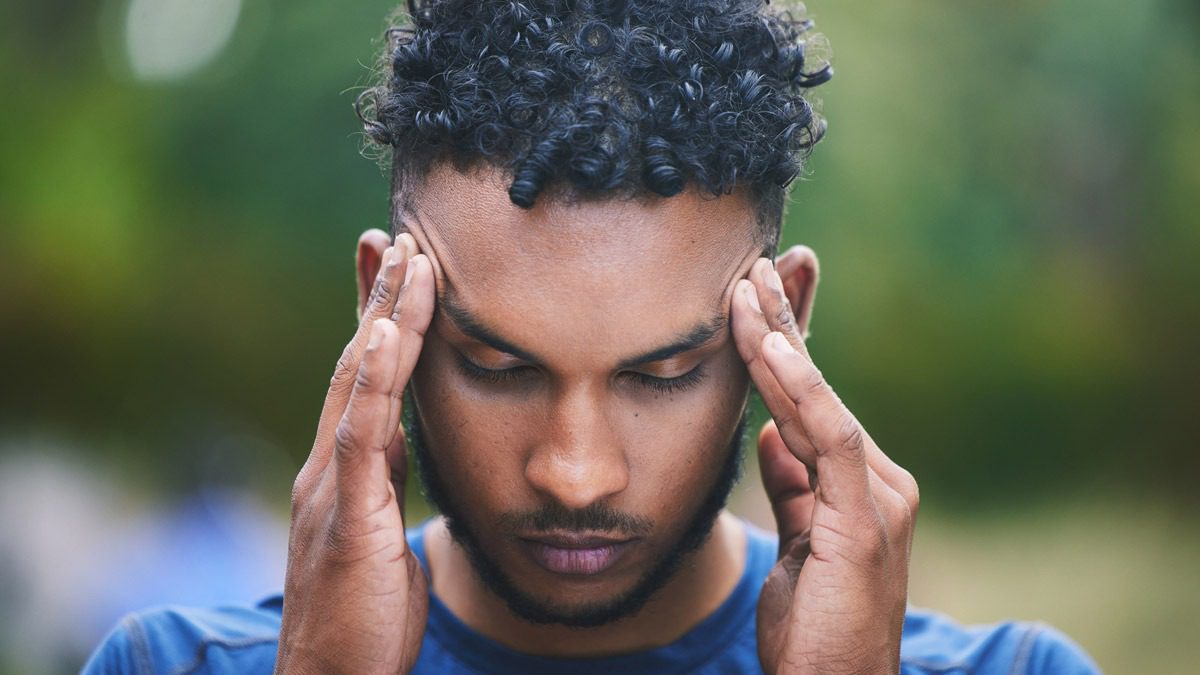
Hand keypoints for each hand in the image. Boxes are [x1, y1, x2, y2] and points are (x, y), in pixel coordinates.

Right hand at [275, 234, 434, 674]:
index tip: (396, 268)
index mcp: (346, 467)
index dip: (379, 320)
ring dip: (384, 317)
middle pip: (358, 363)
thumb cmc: (362, 616)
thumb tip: (403, 441)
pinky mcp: (344, 519)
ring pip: (359, 385)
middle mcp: (330, 465)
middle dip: (378, 298)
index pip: (365, 377)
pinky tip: (384, 333)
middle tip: (398, 236)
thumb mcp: (381, 532)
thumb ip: (384, 481)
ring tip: (406, 258)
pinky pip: (360, 438)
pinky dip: (372, 381)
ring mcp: (331, 487)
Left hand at [732, 256, 918, 673]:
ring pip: (817, 400)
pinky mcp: (868, 517)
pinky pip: (829, 437)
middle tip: (754, 266)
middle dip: (785, 323)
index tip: (755, 297)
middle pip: (817, 387)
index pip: (811, 400)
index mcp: (854, 485)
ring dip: (778, 341)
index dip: (784, 347)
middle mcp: (876, 479)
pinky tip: (771, 347)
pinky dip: (799, 388)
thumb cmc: (817, 630)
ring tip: (746, 288)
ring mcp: (878, 496)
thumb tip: (773, 436)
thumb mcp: (797, 547)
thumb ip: (793, 489)